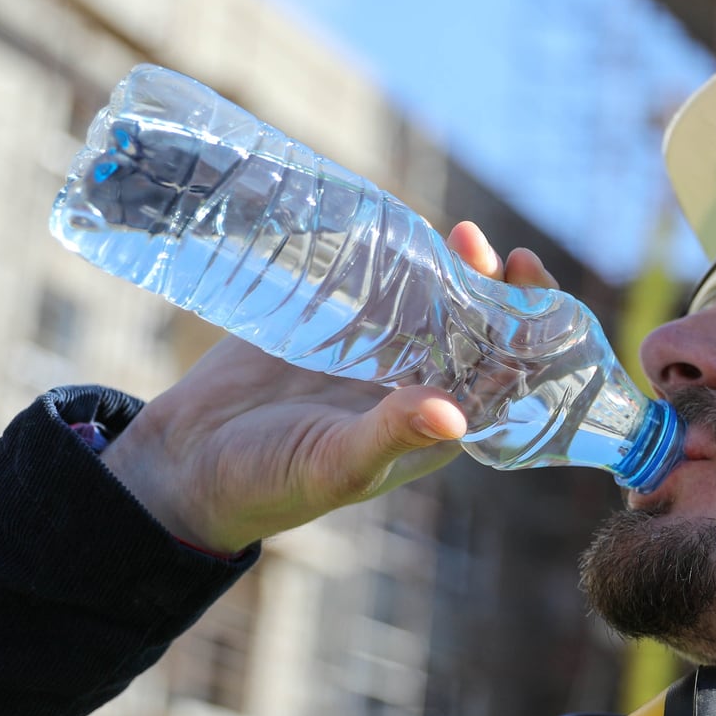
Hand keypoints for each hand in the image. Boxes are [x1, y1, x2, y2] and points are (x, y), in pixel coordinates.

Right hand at [101, 222, 560, 553]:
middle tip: (484, 247)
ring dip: (452, 267)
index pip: (505, 375)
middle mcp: (416, 384)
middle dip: (494, 288)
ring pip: (434, 299)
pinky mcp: (334, 322)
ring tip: (459, 234)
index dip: (529, 336)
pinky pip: (379, 285)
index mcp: (436, 425)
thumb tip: (455, 415)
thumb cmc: (270, 484)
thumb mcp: (335, 465)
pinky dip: (396, 258)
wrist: (186, 464)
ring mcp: (376, 350)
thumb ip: (391, 436)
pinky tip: (402, 230)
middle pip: (477, 327)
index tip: (529, 298)